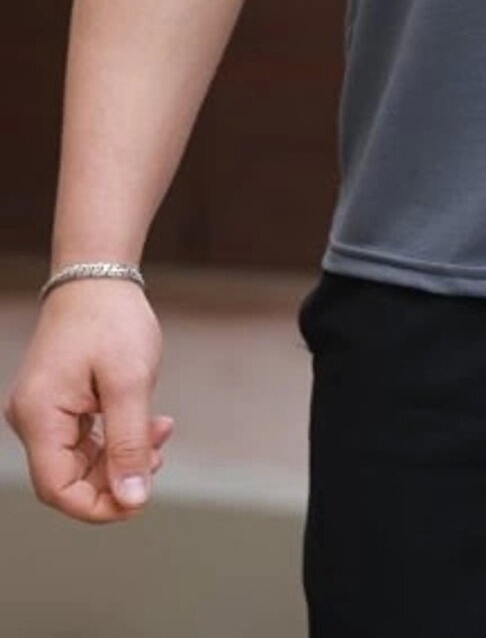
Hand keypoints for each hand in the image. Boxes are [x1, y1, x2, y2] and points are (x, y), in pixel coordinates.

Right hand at [4, 281, 174, 521]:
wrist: (98, 274)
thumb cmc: (112, 319)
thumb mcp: (130, 381)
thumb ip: (129, 443)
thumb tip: (132, 501)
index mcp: (39, 416)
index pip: (58, 490)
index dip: (99, 506)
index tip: (139, 500)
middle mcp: (32, 419)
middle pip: (69, 479)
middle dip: (117, 476)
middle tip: (158, 453)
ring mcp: (42, 411)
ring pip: (80, 461)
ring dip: (123, 455)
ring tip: (161, 432)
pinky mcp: (57, 404)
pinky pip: (83, 440)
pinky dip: (116, 438)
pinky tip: (150, 423)